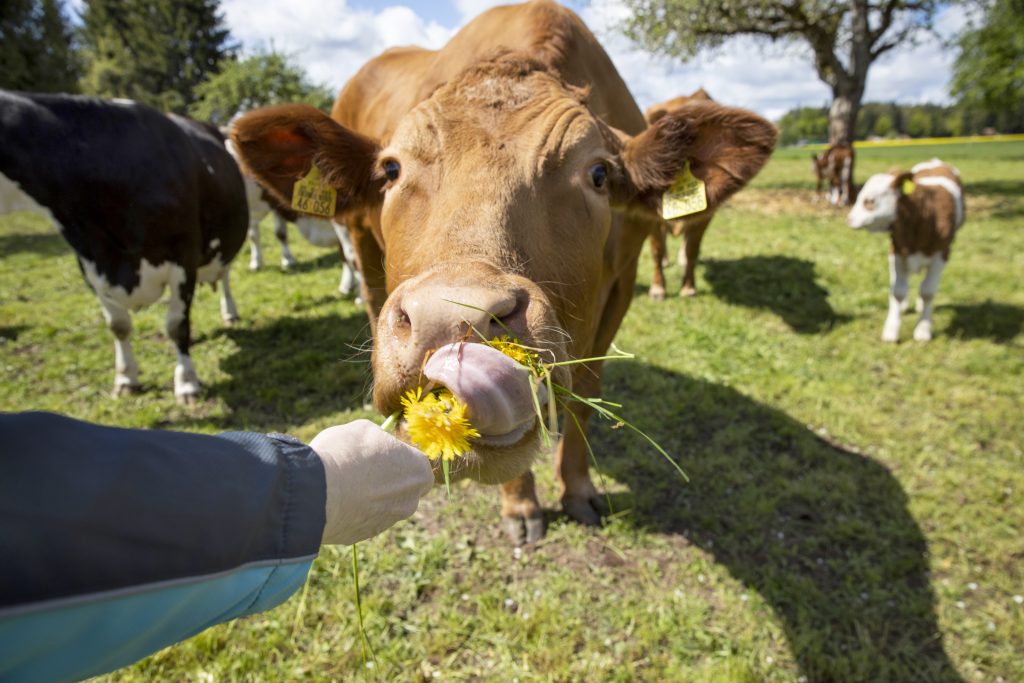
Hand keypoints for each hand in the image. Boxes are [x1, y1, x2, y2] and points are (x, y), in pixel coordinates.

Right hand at [311, 419, 433, 544]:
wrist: (318, 493)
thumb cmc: (345, 454)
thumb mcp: (364, 430)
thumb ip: (379, 438)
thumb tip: (377, 443)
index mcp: (419, 472)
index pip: (416, 462)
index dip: (397, 455)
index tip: (379, 451)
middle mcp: (410, 501)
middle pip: (402, 487)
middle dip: (386, 479)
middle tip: (361, 467)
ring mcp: (388, 521)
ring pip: (381, 505)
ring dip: (367, 496)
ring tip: (342, 482)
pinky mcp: (365, 535)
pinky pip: (361, 518)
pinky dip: (351, 510)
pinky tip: (334, 499)